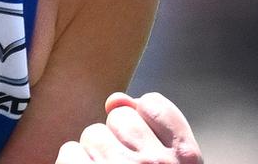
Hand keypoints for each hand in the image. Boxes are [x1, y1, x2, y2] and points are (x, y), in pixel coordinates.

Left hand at [56, 92, 202, 162]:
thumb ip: (154, 133)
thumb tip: (115, 99)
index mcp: (188, 160)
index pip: (154, 105)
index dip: (140, 121)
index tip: (138, 145)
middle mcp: (158, 162)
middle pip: (119, 117)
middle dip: (115, 140)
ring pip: (93, 134)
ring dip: (94, 156)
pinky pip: (69, 152)